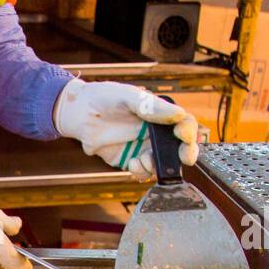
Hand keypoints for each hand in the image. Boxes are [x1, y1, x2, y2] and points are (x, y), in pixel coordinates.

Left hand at [53, 79, 198, 179]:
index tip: (182, 135)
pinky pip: (142, 171)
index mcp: (161, 114)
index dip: (189, 131)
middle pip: (179, 148)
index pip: (184, 124)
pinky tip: (131, 163)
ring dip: (158, 165)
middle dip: (185, 154)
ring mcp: (143, 148)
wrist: (80, 114)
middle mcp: (156, 133)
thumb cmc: (105, 98)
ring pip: (162, 163)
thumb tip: (177, 114)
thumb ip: (150, 106)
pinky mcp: (129, 160)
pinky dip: (141, 172)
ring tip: (142, 159)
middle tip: (184, 158)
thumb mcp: (127, 96)